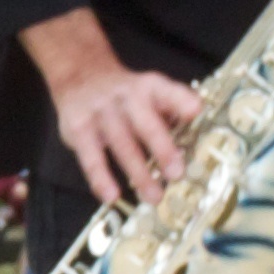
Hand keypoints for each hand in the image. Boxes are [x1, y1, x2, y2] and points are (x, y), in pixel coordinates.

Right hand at [27, 10, 206, 208]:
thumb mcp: (151, 93)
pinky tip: (112, 196)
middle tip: (177, 174)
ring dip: (139, 173)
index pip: (167, 90)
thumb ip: (173, 114)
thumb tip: (191, 145)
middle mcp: (126, 96)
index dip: (181, 100)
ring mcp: (101, 112)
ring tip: (154, 197)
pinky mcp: (78, 128)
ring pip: (122, 144)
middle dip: (162, 148)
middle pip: (145, 123)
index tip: (194, 112)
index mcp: (149, 87)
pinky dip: (101, 178)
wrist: (80, 76)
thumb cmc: (126, 96)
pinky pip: (91, 156)